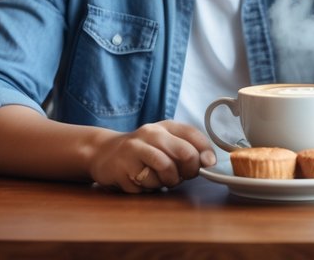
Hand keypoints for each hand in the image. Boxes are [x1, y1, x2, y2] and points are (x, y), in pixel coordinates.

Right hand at [89, 120, 216, 192]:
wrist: (104, 153)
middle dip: (190, 170)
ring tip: (161, 180)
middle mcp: (151, 133)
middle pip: (185, 153)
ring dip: (169, 181)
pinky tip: (143, 181)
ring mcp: (135, 149)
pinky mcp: (123, 166)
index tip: (209, 163)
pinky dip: (150, 187)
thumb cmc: (142, 151)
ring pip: (167, 169)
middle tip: (184, 176)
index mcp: (165, 126)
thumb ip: (187, 149)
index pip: (193, 134)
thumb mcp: (165, 143)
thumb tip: (208, 162)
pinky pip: (147, 183)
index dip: (206, 151)